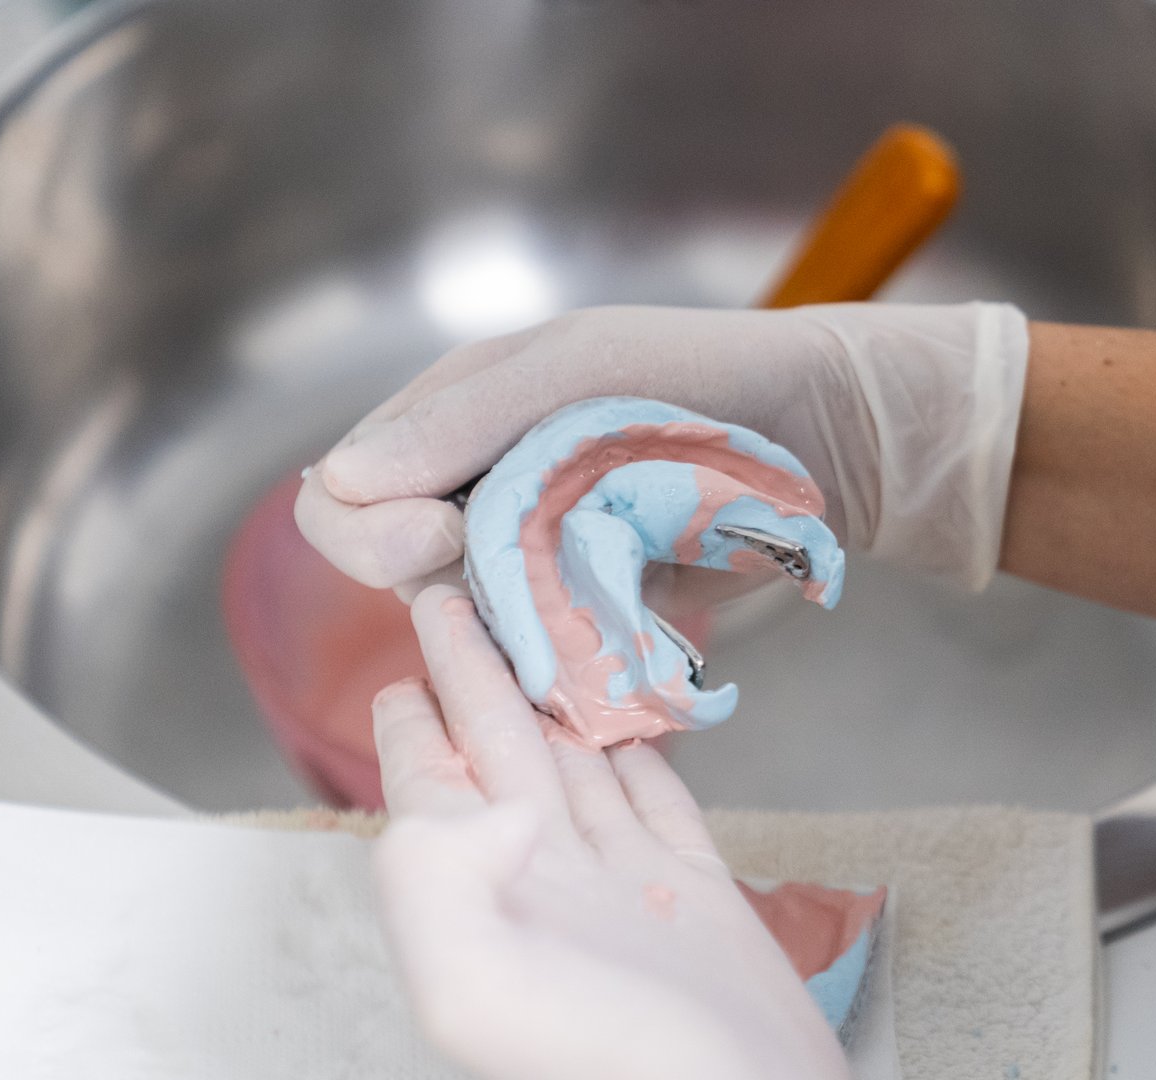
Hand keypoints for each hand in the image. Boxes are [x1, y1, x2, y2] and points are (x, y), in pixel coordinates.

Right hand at [296, 303, 1028, 599]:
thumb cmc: (697, 377)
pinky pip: (535, 655)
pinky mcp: (584, 611)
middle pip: (392, 569)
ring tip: (594, 584)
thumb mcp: (577, 368)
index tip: (440, 534)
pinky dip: (556, 655)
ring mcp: (529, 556)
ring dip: (508, 620)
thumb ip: (462, 419)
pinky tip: (612, 628)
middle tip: (521, 567)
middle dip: (438, 581)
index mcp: (451, 418)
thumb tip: (336, 481)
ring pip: (465, 623)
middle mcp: (474, 491)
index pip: (343, 493)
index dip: (367, 529)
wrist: (819, 437)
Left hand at [370, 584, 849, 1079]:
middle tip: (471, 587)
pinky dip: (645, 755)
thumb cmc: (617, 1066)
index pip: (433, 774)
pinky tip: (633, 723)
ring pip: (579, 763)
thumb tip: (476, 800)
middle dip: (480, 667)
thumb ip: (432, 883)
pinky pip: (660, 804)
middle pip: (502, 746)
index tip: (421, 616)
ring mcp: (623, 888)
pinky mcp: (697, 897)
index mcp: (486, 893)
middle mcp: (546, 881)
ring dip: (560, 695)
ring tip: (553, 628)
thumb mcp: (473, 989)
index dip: (419, 701)